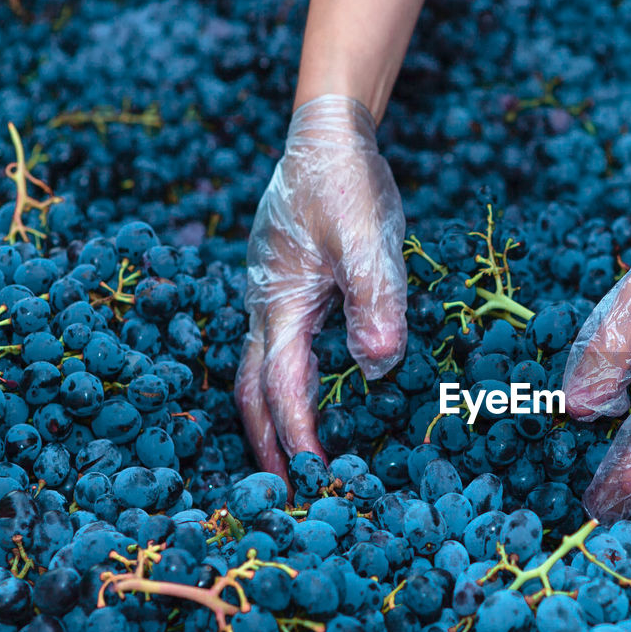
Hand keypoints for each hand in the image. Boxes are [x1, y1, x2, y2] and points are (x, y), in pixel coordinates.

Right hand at [236, 94, 406, 477]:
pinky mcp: (288, 291)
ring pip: (258, 374)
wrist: (326, 137)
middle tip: (286, 494)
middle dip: (267, 445)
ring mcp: (271, 300)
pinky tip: (309, 401)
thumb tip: (378, 366)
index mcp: (278, 303)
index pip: (282, 386)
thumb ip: (376, 300)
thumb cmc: (345, 183)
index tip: (316, 476)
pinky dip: (286, 388)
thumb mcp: (369, 238)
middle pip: (252, 392)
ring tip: (291, 462)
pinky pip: (277, 351)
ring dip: (271, 420)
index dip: (298, 435)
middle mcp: (265, 308)